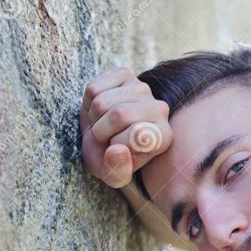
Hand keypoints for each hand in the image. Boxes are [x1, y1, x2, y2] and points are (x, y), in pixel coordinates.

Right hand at [80, 67, 172, 188]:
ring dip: (94, 118)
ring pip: (103, 101)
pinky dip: (88, 102)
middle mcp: (160, 109)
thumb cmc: (111, 160)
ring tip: (102, 125)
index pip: (136, 134)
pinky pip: (94, 88)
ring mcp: (143, 89)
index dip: (116, 146)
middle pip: (119, 114)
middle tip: (104, 138)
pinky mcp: (125, 74)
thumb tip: (117, 150)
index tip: (116, 151)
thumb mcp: (113, 176)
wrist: (99, 142)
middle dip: (102, 131)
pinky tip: (99, 111)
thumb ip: (117, 171)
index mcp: (163, 137)